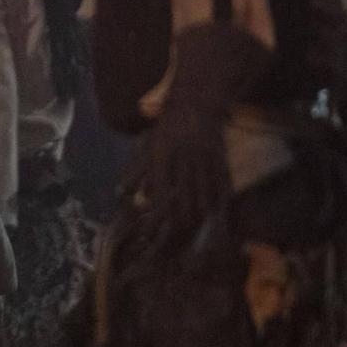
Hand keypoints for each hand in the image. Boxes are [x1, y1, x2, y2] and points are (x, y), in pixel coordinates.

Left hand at [138, 104, 228, 248]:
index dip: (153, 222)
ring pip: (204, 203)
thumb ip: (137, 171)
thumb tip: (123, 195)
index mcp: (163, 155)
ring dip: (195, 224)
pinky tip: (212, 222)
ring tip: (186, 237)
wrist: (197, 103)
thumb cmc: (168, 127)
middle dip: (175, 229)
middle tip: (167, 243)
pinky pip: (223, 192)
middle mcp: (185, 160)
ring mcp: (207, 162)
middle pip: (183, 205)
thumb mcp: (147, 146)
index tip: (147, 236)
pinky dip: (218, 210)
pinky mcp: (223, 163)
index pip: (159, 197)